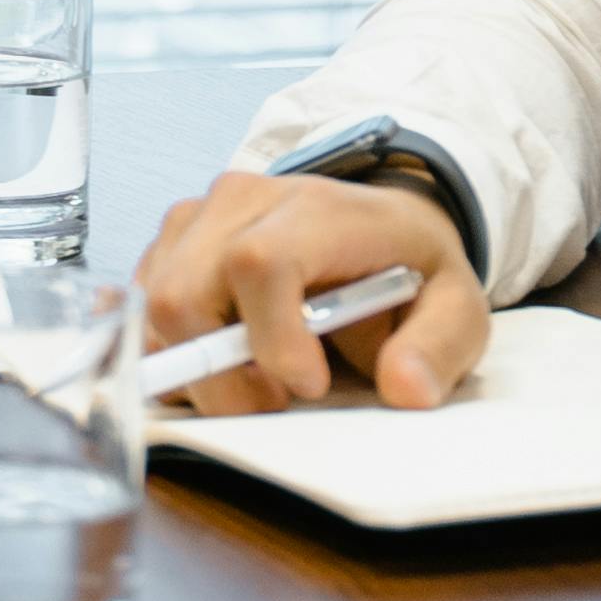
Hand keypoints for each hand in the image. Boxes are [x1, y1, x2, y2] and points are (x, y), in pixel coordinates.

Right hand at [129, 169, 487, 418]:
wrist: (380, 219)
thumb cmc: (409, 268)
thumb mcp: (457, 309)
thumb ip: (436, 349)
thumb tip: (403, 387)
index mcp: (318, 208)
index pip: (259, 263)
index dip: (270, 338)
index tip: (308, 384)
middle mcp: (243, 200)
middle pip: (185, 293)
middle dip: (220, 374)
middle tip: (274, 400)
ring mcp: (199, 215)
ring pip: (154, 306)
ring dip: (194, 366)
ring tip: (256, 380)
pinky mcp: (172, 239)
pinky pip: (143, 307)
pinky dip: (174, 349)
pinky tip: (227, 358)